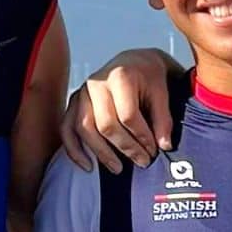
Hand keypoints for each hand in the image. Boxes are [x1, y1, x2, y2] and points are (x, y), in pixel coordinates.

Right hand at [59, 49, 177, 174]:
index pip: (128, 115)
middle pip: (106, 124)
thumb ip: (163, 119)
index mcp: (120, 76)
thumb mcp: (161, 93)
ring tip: (118, 169)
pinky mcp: (73, 103)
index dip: (142, 137)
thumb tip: (164, 146)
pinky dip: (74, 150)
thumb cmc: (148, 78)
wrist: (132, 62)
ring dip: (101, 153)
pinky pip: (66, 129)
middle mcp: (96, 83)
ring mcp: (81, 93)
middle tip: (142, 162)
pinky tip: (88, 166)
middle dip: (126, 147)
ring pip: (84, 129)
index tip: (154, 151)